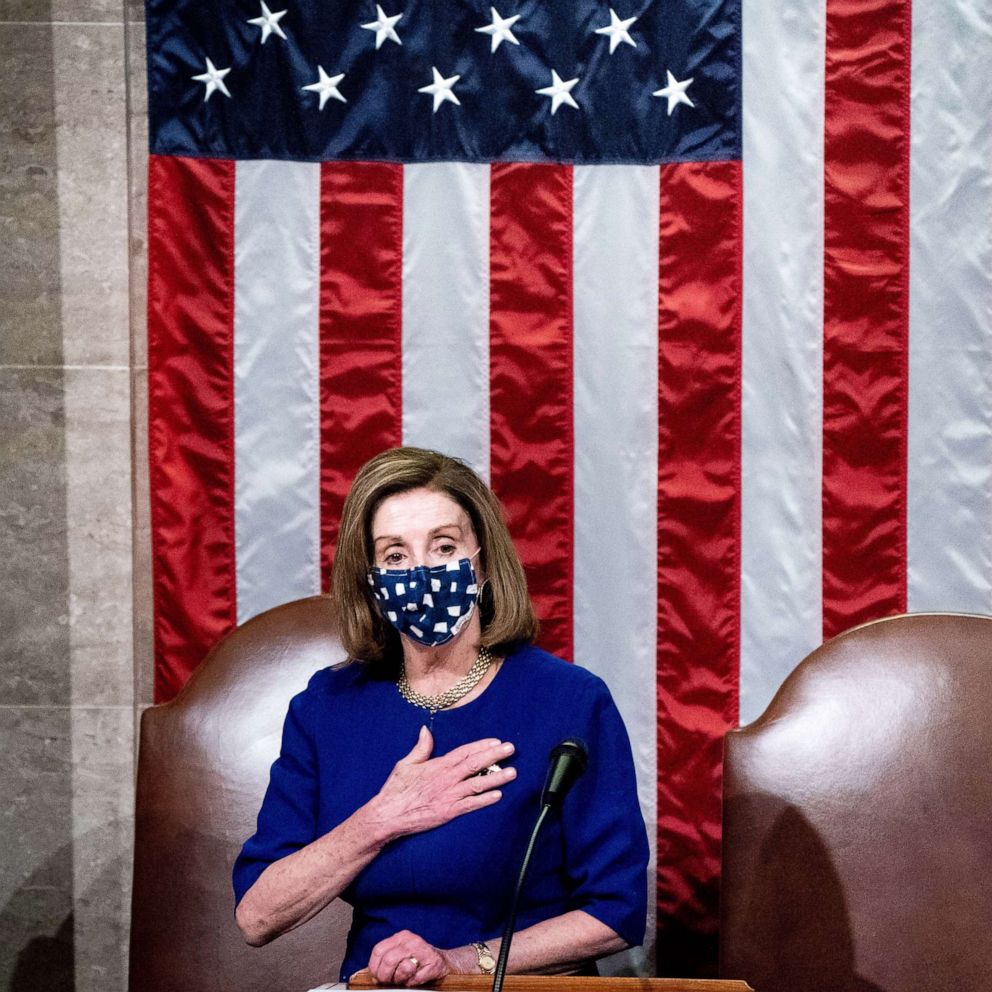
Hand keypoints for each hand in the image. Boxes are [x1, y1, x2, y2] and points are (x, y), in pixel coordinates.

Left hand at [368, 930, 465, 986]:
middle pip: (388, 960)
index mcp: (400, 937)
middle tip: (389, 981)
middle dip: (385, 976)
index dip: (374, 967)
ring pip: (403, 969)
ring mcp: (423, 950)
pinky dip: (413, 983)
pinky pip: (416, 978)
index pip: (378, 950)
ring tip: (405, 978)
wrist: (443, 962)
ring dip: (401, 980)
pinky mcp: (434, 963)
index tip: (375, 977)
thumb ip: (386, 960)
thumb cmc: (417, 960)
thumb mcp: (400, 954)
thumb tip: (372, 975)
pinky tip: (416, 978)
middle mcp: (411, 940)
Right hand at [369, 726, 515, 838]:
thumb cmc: (396, 790)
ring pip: (477, 784)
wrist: (388, 815)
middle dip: (494, 756)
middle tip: (511, 749)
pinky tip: (498, 796)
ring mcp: (449, 796)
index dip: (481, 746)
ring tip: (512, 772)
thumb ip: (420, 748)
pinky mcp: (448, 812)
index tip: (496, 741)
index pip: (464, 752)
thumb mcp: (406, 764)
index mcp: (438, 765)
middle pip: (475, 764)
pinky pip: (470, 805)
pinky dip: (484, 800)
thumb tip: (425, 730)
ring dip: (496, 778)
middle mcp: (447, 778)